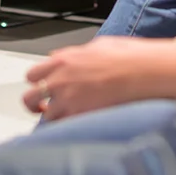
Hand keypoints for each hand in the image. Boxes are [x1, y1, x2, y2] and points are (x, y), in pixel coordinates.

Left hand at [21, 36, 175, 119]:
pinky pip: (63, 128)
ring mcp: (69, 100)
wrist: (146, 71)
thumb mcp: (98, 45)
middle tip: (41, 108)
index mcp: (64, 60)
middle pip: (29, 97)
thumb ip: (76, 54)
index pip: (33, 74)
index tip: (42, 86)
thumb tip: (67, 57)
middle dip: (34, 104)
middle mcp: (61, 80)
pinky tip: (76, 126)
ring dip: (53, 118)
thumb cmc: (129, 56)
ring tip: (63, 119)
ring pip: (46, 116)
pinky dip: (67, 129)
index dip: (37, 82)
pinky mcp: (82, 116)